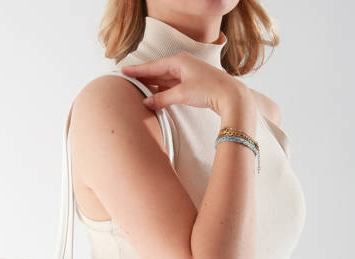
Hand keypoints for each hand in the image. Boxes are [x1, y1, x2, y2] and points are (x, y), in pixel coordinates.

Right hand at [120, 51, 250, 114]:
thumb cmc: (209, 89)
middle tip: (127, 82)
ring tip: (138, 91)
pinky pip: (172, 87)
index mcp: (179, 61)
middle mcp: (183, 65)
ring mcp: (188, 75)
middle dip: (143, 78)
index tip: (123, 71)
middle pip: (157, 72)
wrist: (230, 96)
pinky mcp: (193, 85)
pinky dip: (163, 92)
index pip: (152, 66)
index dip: (137, 70)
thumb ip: (162, 98)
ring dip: (153, 86)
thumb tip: (147, 102)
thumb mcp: (182, 94)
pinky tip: (156, 97)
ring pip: (164, 80)